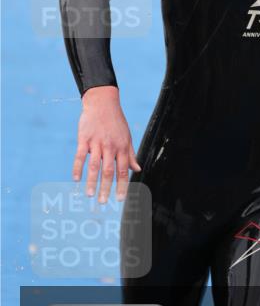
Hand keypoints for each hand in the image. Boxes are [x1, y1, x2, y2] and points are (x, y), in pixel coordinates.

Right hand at [73, 86, 141, 202]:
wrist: (103, 102)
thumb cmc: (116, 121)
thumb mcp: (127, 137)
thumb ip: (131, 154)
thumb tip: (137, 169)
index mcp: (122, 148)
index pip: (122, 171)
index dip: (122, 186)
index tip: (120, 199)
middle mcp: (110, 147)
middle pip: (108, 171)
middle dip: (106, 188)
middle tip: (102, 203)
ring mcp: (96, 143)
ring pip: (94, 165)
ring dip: (92, 181)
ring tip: (89, 195)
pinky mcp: (84, 138)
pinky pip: (80, 155)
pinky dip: (78, 168)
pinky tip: (76, 179)